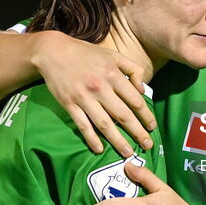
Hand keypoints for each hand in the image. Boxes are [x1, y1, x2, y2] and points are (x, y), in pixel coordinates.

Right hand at [31, 30, 156, 156]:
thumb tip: (143, 90)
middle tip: (148, 146)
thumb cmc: (86, 53)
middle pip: (123, 115)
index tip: (152, 127)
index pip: (135, 100)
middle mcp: (100, 88)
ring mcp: (84, 98)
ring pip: (105, 124)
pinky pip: (82, 125)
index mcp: (113, 75)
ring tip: (128, 153)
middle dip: (138, 132)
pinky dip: (91, 138)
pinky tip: (99, 150)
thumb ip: (132, 69)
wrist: (53, 52)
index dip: (146, 115)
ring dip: (118, 141)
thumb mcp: (113, 54)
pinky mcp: (69, 104)